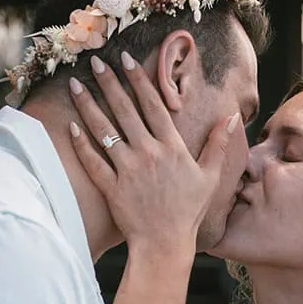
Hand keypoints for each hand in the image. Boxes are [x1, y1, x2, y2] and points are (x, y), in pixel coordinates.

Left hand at [68, 55, 239, 249]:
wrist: (165, 244)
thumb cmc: (188, 211)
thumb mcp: (210, 177)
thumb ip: (218, 145)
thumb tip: (231, 118)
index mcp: (172, 148)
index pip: (153, 105)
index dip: (139, 80)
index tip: (126, 60)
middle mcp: (149, 154)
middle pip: (125, 111)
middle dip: (109, 83)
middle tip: (95, 62)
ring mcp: (128, 170)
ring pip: (105, 131)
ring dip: (88, 106)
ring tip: (75, 86)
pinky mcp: (111, 188)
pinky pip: (92, 161)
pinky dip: (81, 144)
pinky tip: (71, 126)